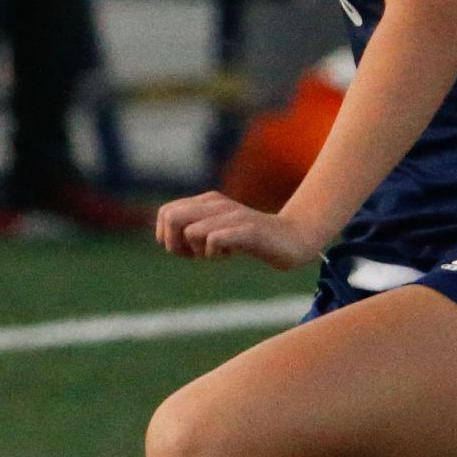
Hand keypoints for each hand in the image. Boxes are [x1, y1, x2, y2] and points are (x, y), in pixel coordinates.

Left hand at [155, 191, 325, 269]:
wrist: (293, 238)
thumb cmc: (250, 239)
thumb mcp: (216, 231)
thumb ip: (191, 230)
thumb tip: (163, 240)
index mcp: (206, 201)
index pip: (165, 213)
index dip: (166, 236)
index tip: (185, 250)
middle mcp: (217, 203)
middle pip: (171, 218)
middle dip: (174, 244)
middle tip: (194, 255)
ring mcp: (232, 215)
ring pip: (191, 232)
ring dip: (198, 252)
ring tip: (218, 254)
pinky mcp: (247, 229)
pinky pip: (214, 239)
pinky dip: (215, 253)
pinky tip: (230, 254)